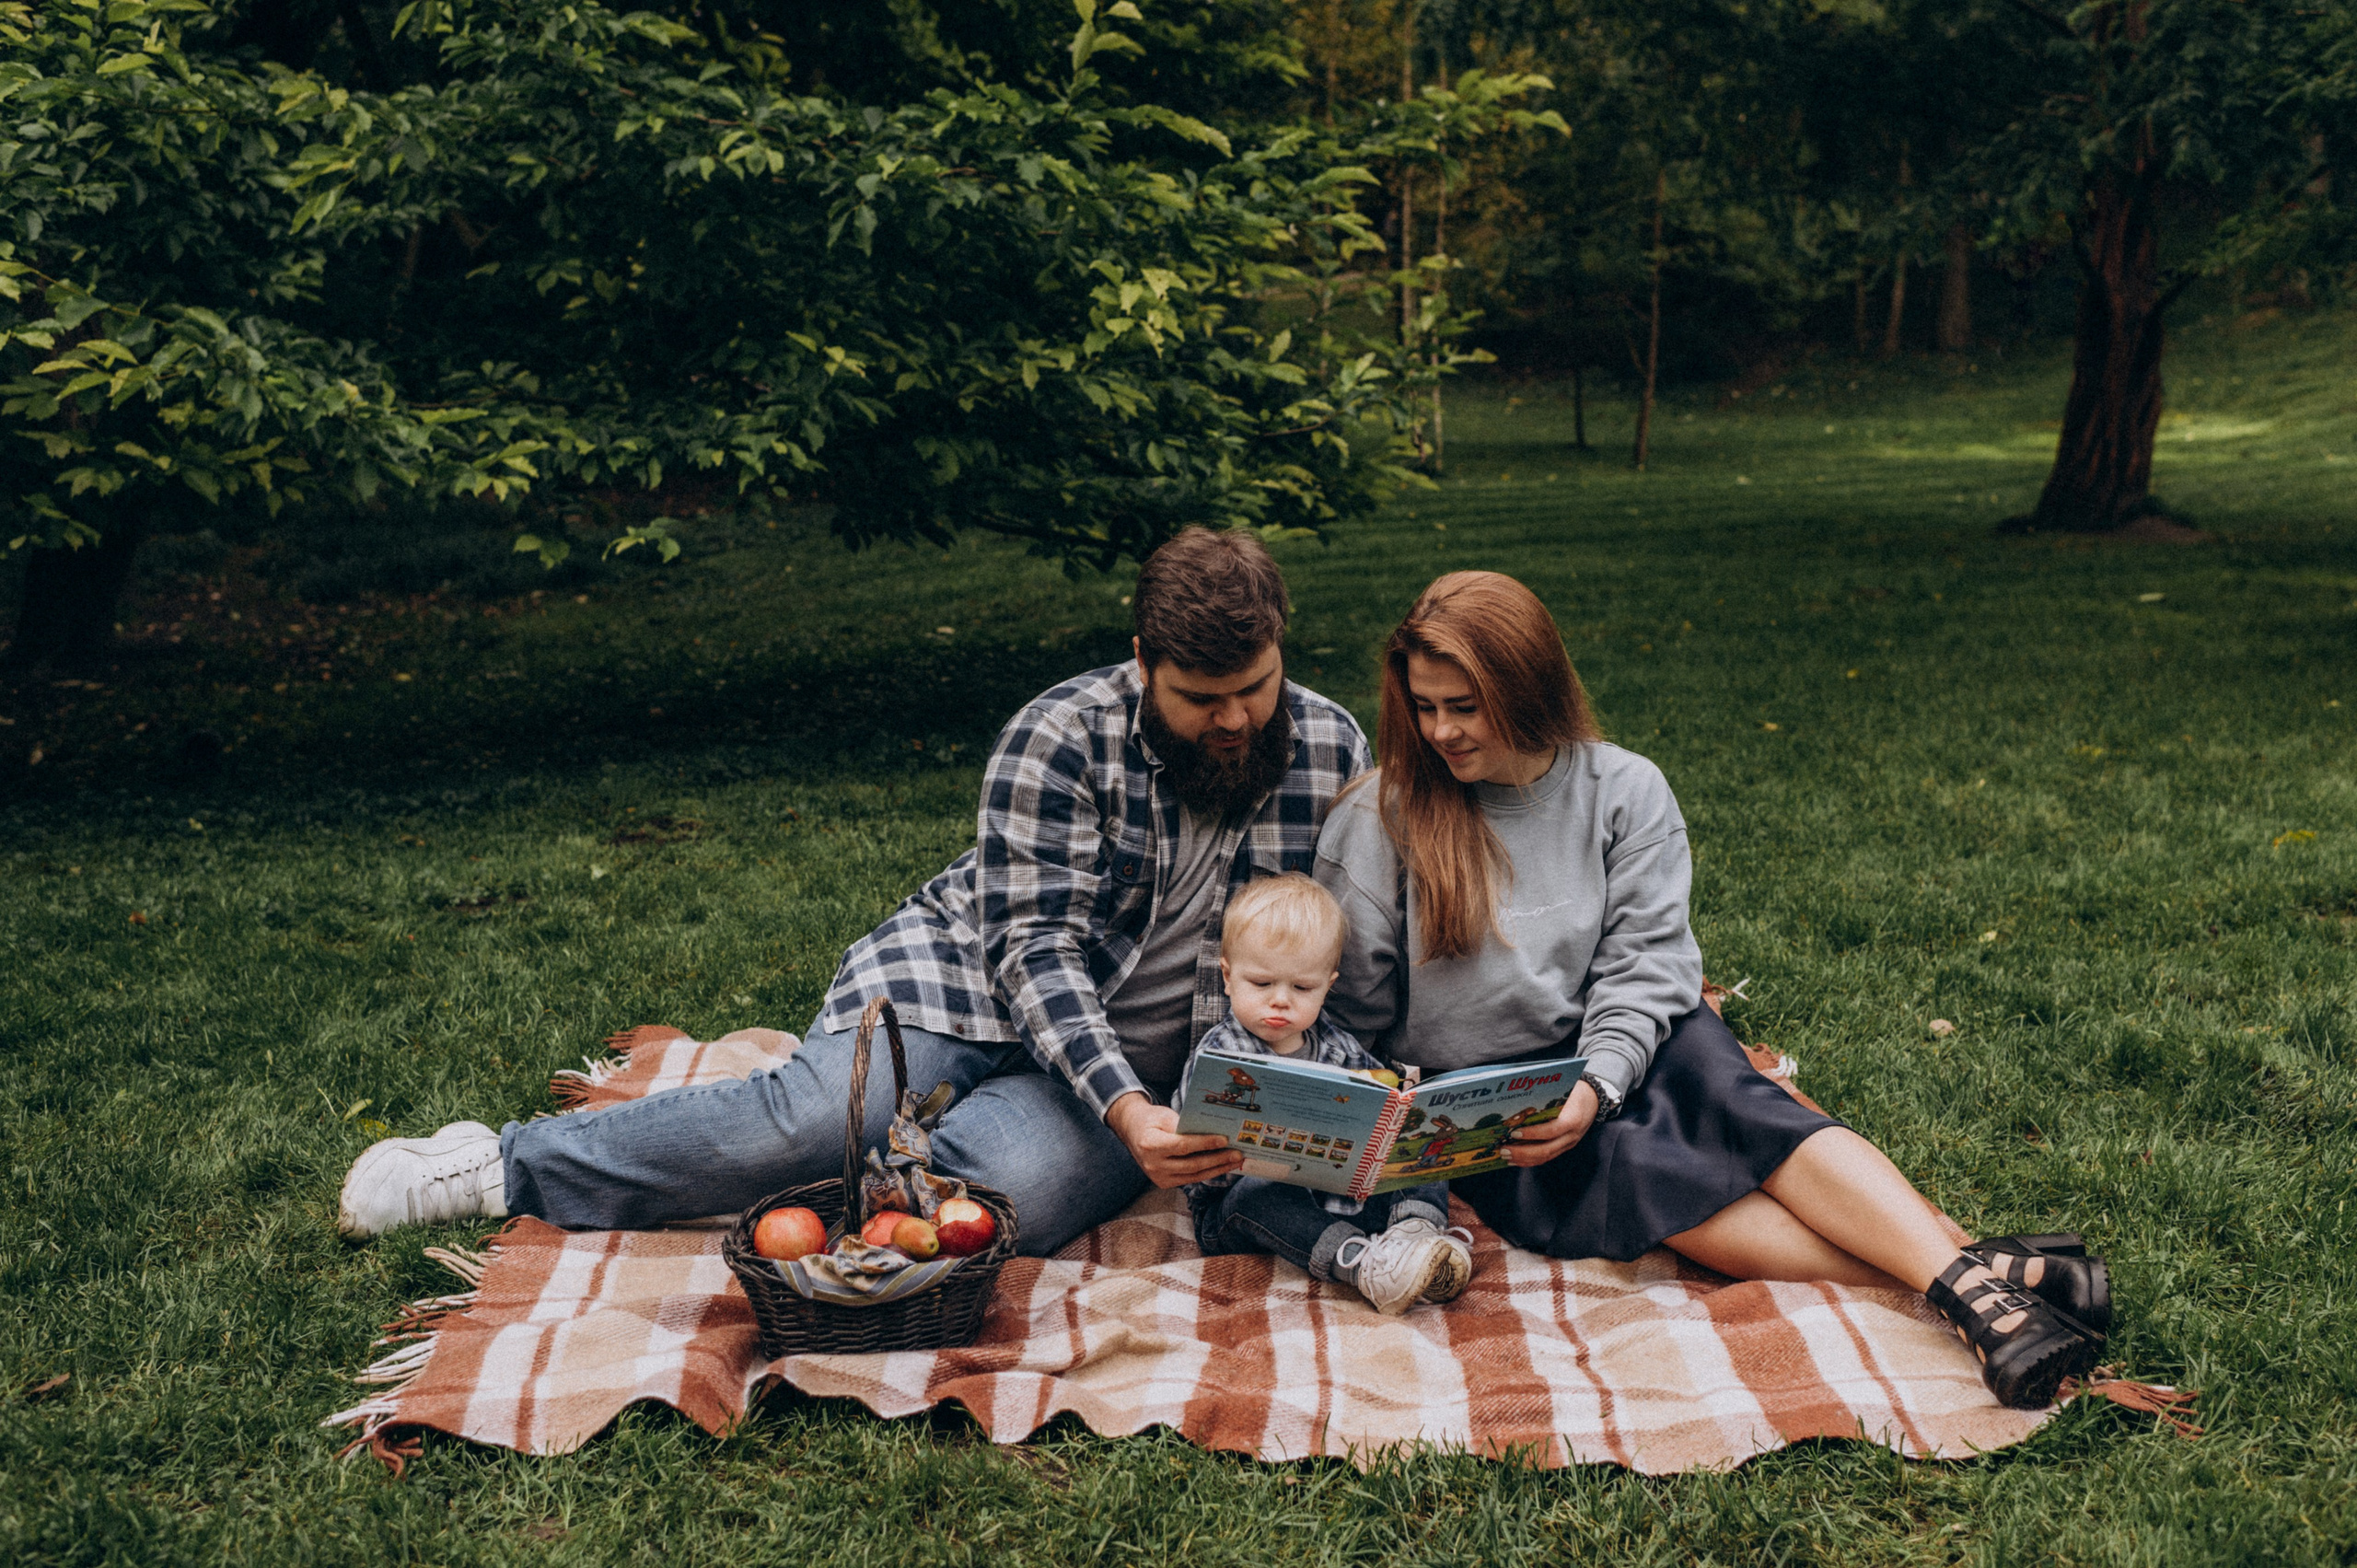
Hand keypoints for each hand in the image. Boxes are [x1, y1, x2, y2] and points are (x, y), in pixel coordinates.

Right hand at [1106, 1092, 1243, 1188]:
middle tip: (1237, 1154)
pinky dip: (1207, 1173)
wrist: (1132, 1132)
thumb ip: (1183, 1126)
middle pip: (1191, 1164)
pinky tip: (1221, 1166)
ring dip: (1217, 1169)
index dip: (1204, 1144)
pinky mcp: (1163, 1183)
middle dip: (1217, 1159)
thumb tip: (1211, 1132)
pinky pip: (1190, 1179)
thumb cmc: (1151, 1120)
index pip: (1182, 1146)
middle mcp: (1153, 1164)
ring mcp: (1157, 1177)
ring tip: (1235, 1161)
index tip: (1224, 1140)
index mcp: (1150, 1144)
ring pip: (1193, 1176)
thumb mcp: (1164, 1115)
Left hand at [1501, 1081, 1599, 1167]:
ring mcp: (1569, 1143)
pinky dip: (1531, 1160)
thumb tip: (1518, 1097)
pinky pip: (1547, 1157)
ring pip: (1546, 1157)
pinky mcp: (1565, 1147)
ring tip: (1506, 1156)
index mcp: (1572, 1119)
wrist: (1593, 1099)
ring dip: (1524, 1159)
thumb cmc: (1576, 1091)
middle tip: (1504, 1149)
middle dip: (1522, 1152)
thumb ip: (1546, 1095)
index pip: (1551, 1131)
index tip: (1514, 1133)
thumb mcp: (1565, 1089)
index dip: (1532, 1134)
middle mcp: (1572, 1135)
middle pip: (1546, 1150)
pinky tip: (1517, 1160)